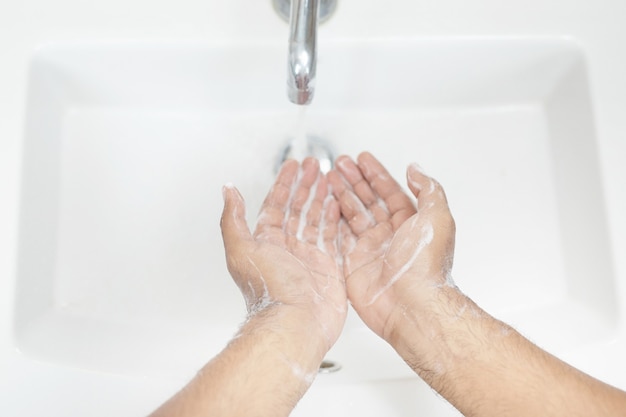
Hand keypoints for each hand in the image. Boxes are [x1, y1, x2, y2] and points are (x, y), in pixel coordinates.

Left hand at [221, 158, 346, 349]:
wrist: (296, 323)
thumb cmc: (269, 290)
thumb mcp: (242, 248)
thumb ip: (233, 218)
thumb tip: (227, 191)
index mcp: (267, 241)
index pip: (276, 205)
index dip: (284, 183)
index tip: (292, 166)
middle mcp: (288, 247)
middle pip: (298, 208)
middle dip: (306, 185)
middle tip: (314, 165)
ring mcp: (310, 257)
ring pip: (317, 219)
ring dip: (322, 197)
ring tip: (330, 179)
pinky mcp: (329, 267)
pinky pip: (334, 237)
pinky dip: (337, 219)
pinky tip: (340, 205)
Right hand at [328, 152, 455, 342]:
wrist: (411, 305)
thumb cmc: (426, 266)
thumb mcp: (437, 217)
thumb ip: (428, 189)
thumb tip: (416, 169)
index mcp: (410, 223)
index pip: (389, 191)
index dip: (376, 173)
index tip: (363, 159)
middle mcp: (390, 235)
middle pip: (368, 200)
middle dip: (354, 179)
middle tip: (340, 163)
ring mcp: (371, 249)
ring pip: (352, 214)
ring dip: (341, 194)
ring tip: (328, 177)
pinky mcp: (353, 264)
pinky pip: (340, 236)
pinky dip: (331, 219)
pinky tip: (324, 205)